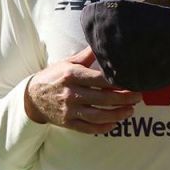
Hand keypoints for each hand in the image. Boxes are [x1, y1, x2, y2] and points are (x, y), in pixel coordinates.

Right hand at [24, 47, 141, 133]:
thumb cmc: (53, 77)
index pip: (101, 79)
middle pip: (103, 98)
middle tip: (138, 97)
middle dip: (124, 98)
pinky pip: (88, 128)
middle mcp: (71, 93)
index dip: (119, 81)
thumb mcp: (67, 62)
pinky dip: (103, 128)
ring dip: (117, 114)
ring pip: (98, 115)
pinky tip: (114, 123)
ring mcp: (69, 110)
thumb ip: (87, 55)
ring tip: (130, 110)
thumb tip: (102, 41)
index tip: (133, 81)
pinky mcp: (67, 122)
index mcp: (72, 75)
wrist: (31, 98)